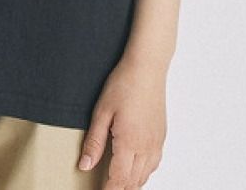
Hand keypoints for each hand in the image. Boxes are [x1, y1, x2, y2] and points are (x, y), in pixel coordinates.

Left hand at [77, 55, 166, 188]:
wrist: (147, 68)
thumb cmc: (124, 84)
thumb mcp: (102, 111)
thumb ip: (94, 141)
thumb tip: (85, 165)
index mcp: (129, 143)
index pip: (118, 179)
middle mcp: (146, 147)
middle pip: (133, 182)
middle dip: (119, 188)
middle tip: (105, 188)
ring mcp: (156, 142)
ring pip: (145, 176)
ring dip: (131, 183)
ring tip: (117, 183)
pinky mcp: (161, 136)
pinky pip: (153, 164)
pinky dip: (143, 173)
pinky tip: (135, 169)